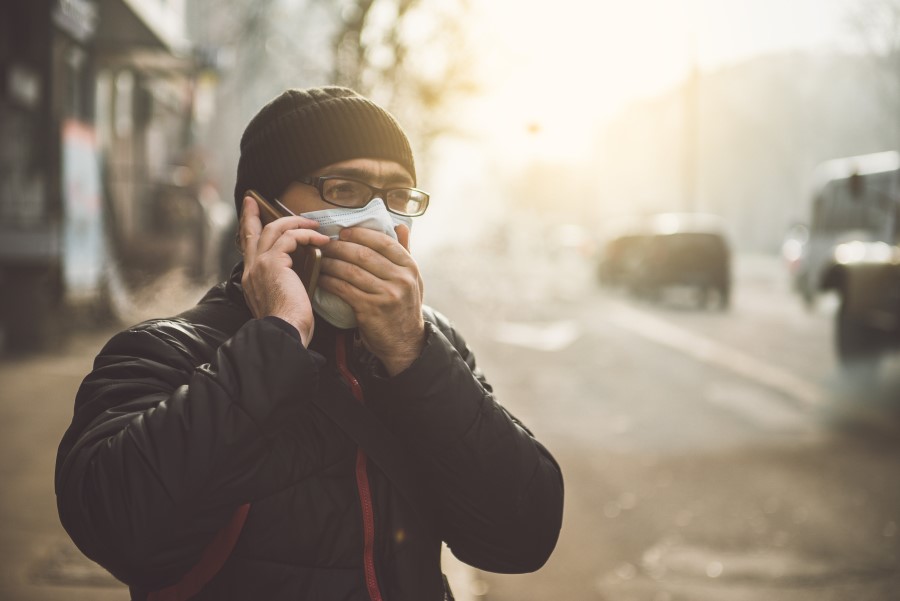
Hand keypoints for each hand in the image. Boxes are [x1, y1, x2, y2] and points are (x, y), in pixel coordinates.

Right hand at [239, 196, 330, 345]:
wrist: (284, 333)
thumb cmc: (289, 325)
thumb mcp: (282, 300)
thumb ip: (283, 283)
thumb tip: (297, 273)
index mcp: (252, 279)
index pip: (248, 248)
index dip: (248, 229)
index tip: (249, 214)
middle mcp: (251, 269)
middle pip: (252, 232)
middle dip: (254, 214)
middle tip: (256, 200)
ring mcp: (260, 264)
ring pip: (272, 230)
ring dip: (294, 223)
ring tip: (313, 225)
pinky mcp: (273, 262)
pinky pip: (290, 237)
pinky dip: (306, 234)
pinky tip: (320, 239)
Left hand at [318, 223, 424, 374]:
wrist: (404, 343)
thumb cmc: (404, 308)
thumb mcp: (413, 279)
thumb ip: (405, 252)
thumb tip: (400, 225)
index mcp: (410, 267)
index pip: (383, 241)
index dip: (361, 234)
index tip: (344, 232)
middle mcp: (401, 279)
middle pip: (364, 254)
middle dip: (340, 247)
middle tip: (324, 244)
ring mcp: (386, 295)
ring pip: (351, 270)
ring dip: (330, 263)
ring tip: (319, 259)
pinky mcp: (370, 309)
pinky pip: (344, 289)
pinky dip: (329, 281)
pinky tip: (321, 278)